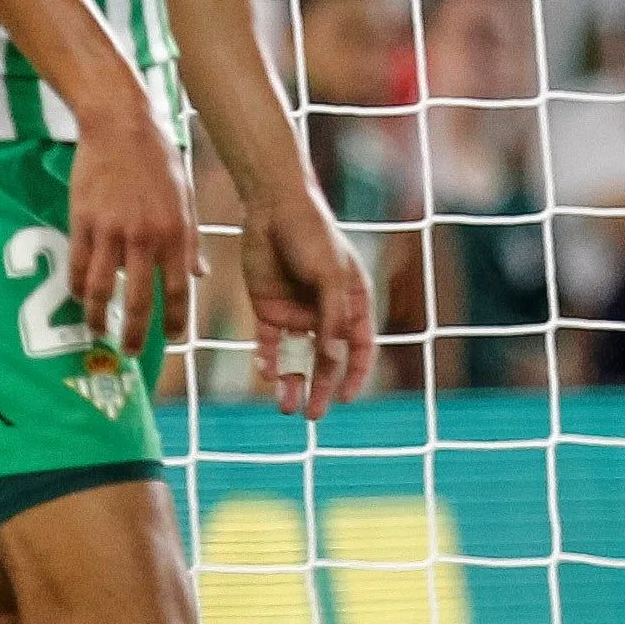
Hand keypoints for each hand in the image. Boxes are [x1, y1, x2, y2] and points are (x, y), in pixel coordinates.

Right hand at [66, 105, 194, 349]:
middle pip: (139, 299)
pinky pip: (78, 265)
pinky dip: (78, 287)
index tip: (172, 340)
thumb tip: (199, 277)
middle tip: (130, 351)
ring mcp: (111, 230)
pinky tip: (80, 297)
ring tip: (98, 331)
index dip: (174, 320)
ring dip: (99, 316)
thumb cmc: (159, 162)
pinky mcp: (82, 221)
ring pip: (102, 288)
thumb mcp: (186, 200)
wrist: (122, 126)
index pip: (178, 290)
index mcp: (175, 233)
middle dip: (135, 332)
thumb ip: (191, 242)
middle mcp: (145, 237)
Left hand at [238, 184, 377, 417]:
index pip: (360, 346)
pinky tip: (265, 375)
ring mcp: (297, 312)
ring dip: (293, 383)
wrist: (272, 208)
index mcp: (352, 302)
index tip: (345, 397)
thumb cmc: (312, 236)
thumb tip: (333, 358)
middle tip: (313, 415)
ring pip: (296, 358)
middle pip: (327, 359)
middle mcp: (326, 312)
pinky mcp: (267, 309)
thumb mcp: (328, 276)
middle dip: (321, 388)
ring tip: (286, 408)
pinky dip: (266, 361)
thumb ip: (331, 317)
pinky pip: (267, 344)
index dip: (355, 373)